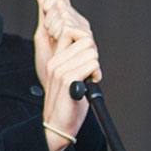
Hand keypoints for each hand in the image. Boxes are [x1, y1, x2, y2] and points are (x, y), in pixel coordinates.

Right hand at [34, 0, 101, 150]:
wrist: (57, 125)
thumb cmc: (67, 99)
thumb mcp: (67, 72)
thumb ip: (69, 52)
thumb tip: (66, 34)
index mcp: (54, 55)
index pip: (69, 25)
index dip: (84, 36)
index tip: (88, 57)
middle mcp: (54, 58)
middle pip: (84, 35)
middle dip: (93, 51)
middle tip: (92, 68)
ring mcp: (59, 67)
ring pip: (90, 48)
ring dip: (96, 64)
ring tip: (89, 78)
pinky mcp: (67, 78)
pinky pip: (91, 62)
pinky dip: (96, 73)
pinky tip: (91, 82)